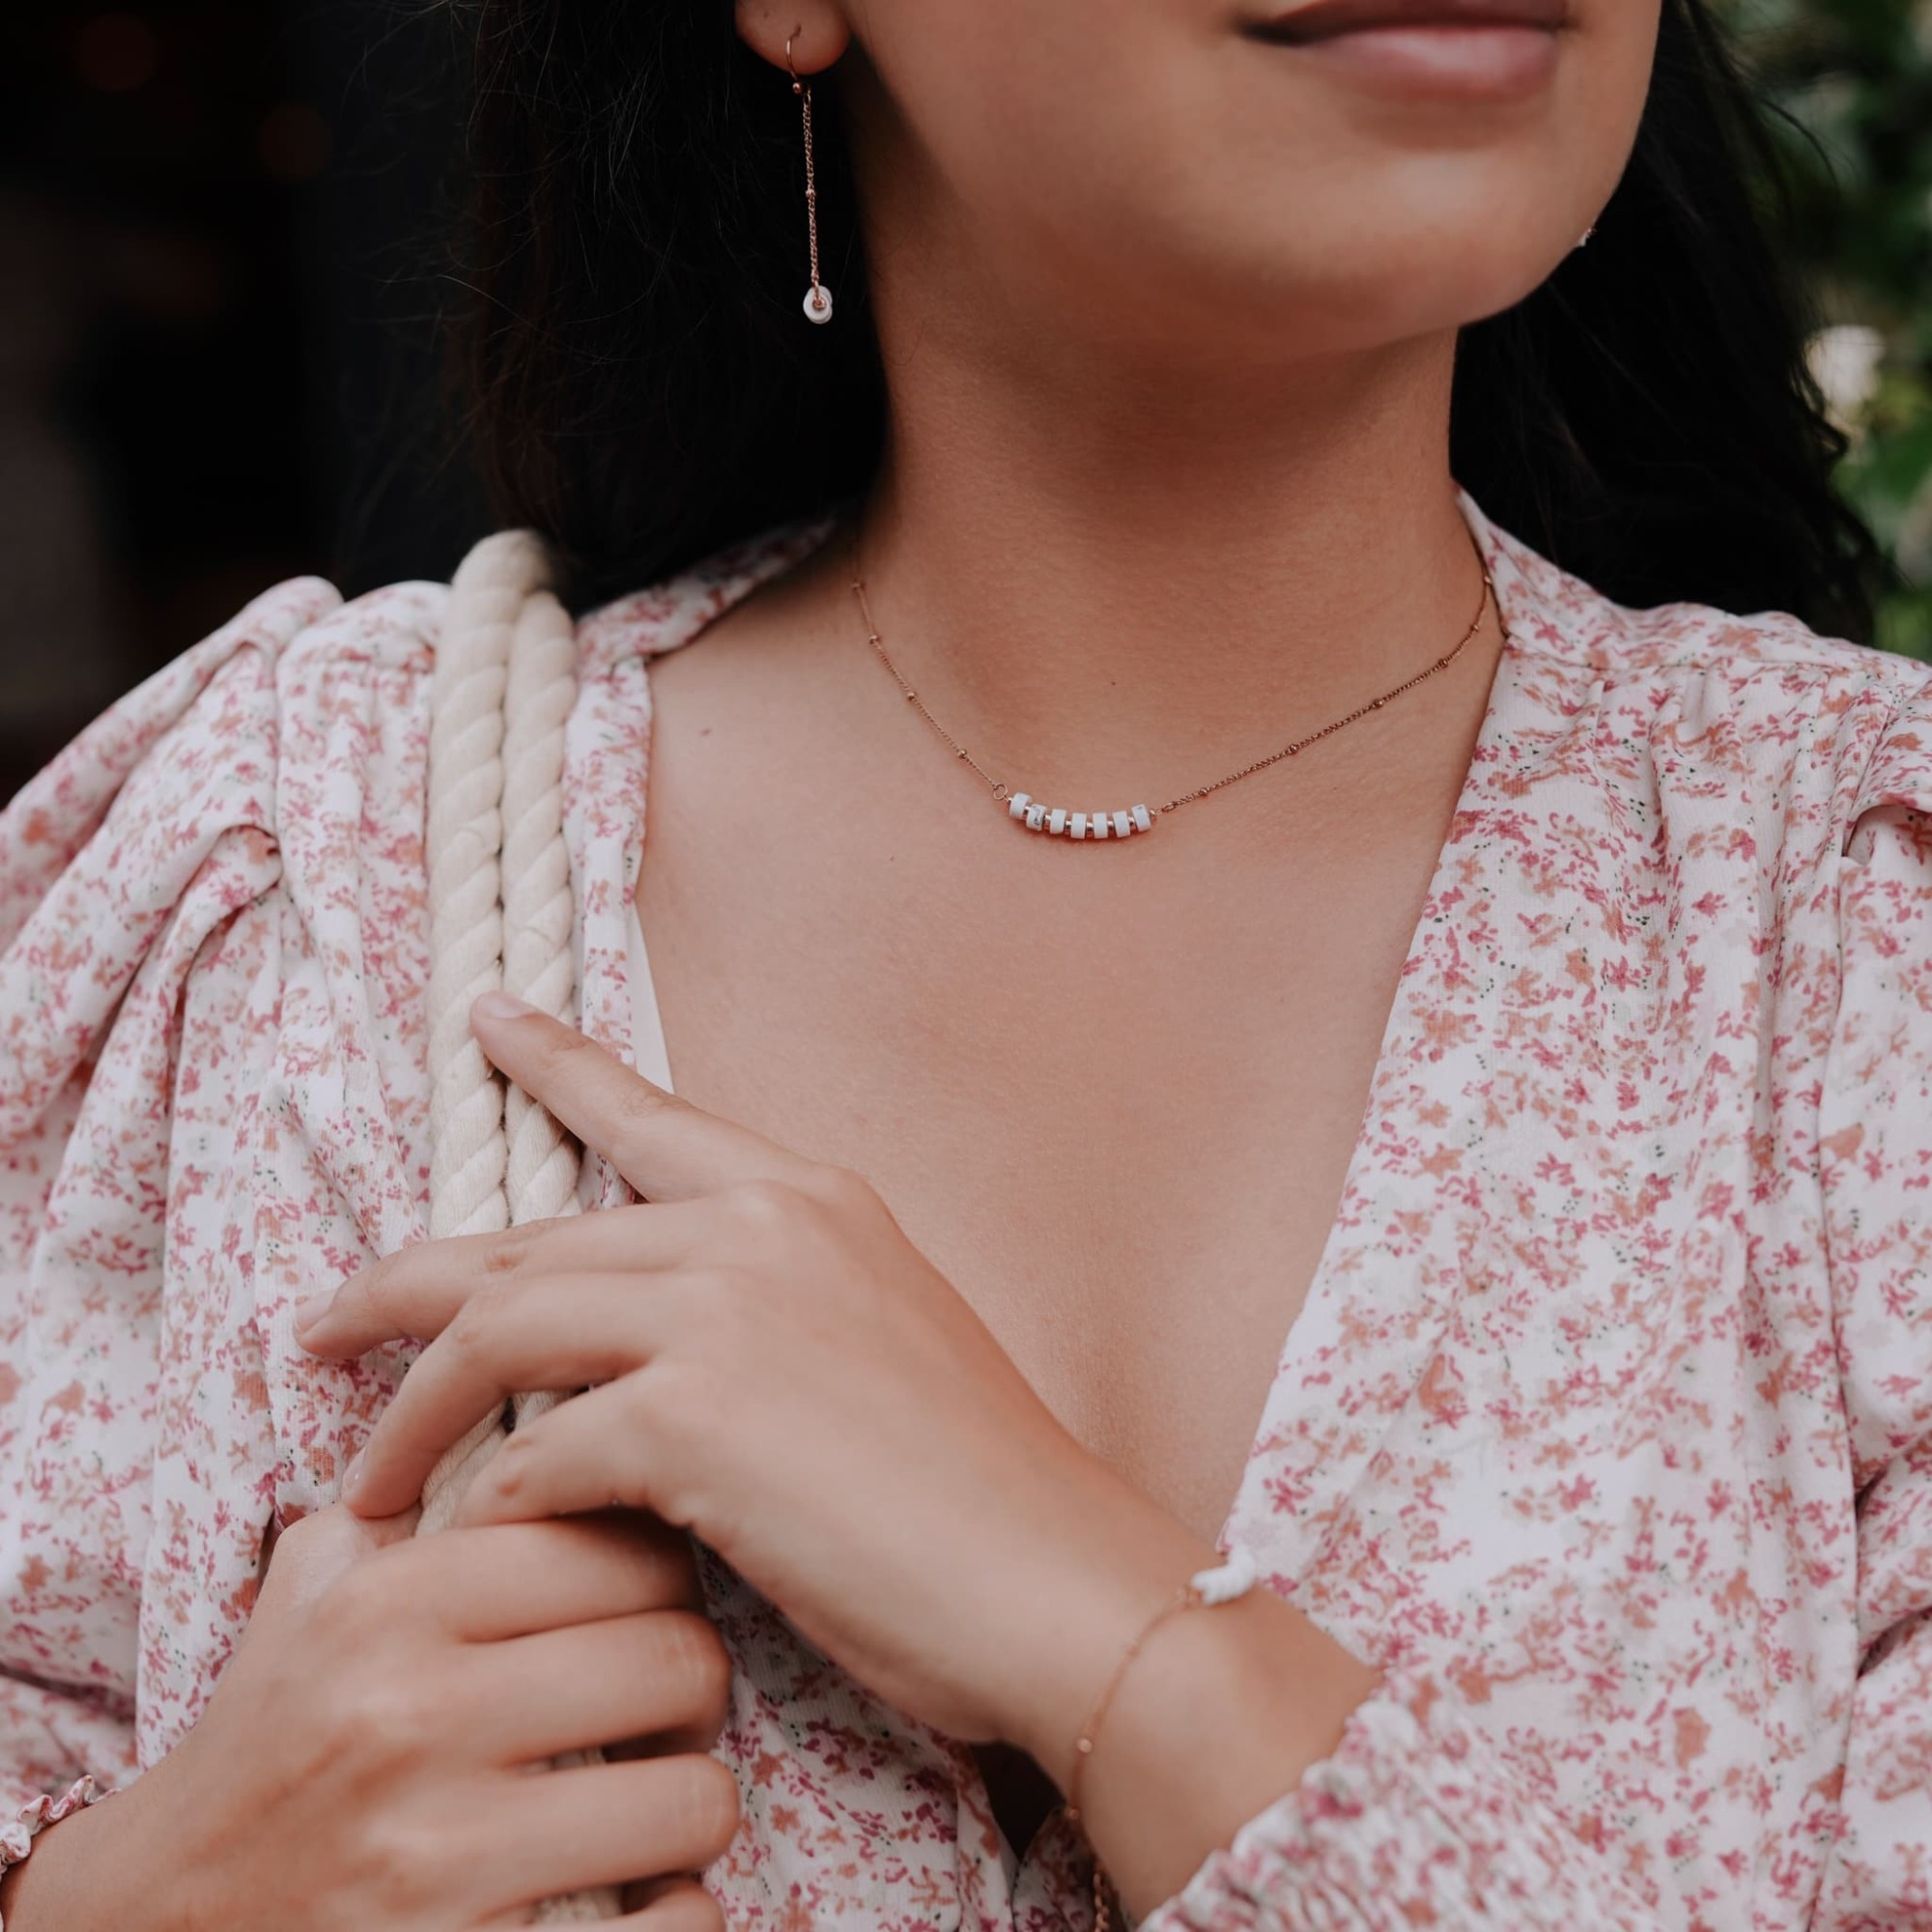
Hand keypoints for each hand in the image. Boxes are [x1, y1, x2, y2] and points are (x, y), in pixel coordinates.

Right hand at [2, 1506, 738, 1931]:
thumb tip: (554, 1393)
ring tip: (652, 1800)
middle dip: (694, 1686)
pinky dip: (679, 1917)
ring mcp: (436, 1856)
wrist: (155, 1923)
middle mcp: (412, 1717)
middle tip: (664, 1707)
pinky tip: (644, 1897)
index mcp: (392, 1604)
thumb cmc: (274, 1738)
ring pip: (694, 1799)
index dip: (665, 1577)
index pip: (628, 1547)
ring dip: (692, 1807)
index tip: (646, 1606)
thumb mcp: (317, 1590)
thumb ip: (424, 1490)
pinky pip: (669, 1931)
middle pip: (683, 1661)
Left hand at [297, 995, 1212, 1773]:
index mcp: (812, 1198)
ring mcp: (727, 1308)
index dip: (555, 1061)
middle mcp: (761, 1225)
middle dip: (403, 1288)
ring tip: (359, 1478)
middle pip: (525, 1242)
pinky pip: (537, 1457)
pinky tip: (479, 1549)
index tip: (489, 1016)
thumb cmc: (977, 1494)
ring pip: (500, 1332)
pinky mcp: (698, 1412)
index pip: (649, 1116)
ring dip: (413, 1415)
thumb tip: (645, 1362)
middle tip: (325, 1326)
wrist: (1059, 1579)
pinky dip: (490, 1509)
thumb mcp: (876, 1350)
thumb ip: (764, 1321)